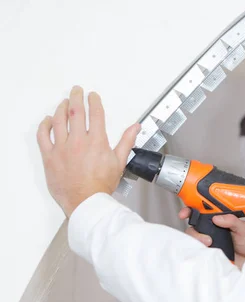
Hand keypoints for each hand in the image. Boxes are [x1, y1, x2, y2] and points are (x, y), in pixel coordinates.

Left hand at [37, 86, 140, 216]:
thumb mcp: (119, 162)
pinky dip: (45, 125)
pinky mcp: (50, 156)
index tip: (92, 96)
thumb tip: (135, 128)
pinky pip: (43, 136)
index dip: (93, 101)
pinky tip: (48, 120)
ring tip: (63, 102)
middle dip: (76, 97)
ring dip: (61, 108)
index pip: (94, 113)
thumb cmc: (102, 185)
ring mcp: (62, 148)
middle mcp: (78, 141)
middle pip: (75, 111)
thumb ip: (126, 142)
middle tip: (76, 90)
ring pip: (58, 120)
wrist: (86, 202)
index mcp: (96, 141)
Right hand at [178, 208, 244, 267]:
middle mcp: (211, 230)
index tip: (185, 213)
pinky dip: (199, 251)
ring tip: (210, 243)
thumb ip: (232, 221)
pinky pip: (198, 252)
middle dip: (193, 230)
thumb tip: (217, 218)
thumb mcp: (244, 228)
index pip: (200, 211)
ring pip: (193, 239)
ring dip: (198, 240)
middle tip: (206, 237)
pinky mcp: (209, 254)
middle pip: (193, 226)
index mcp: (218, 219)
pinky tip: (206, 252)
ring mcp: (208, 242)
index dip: (190, 210)